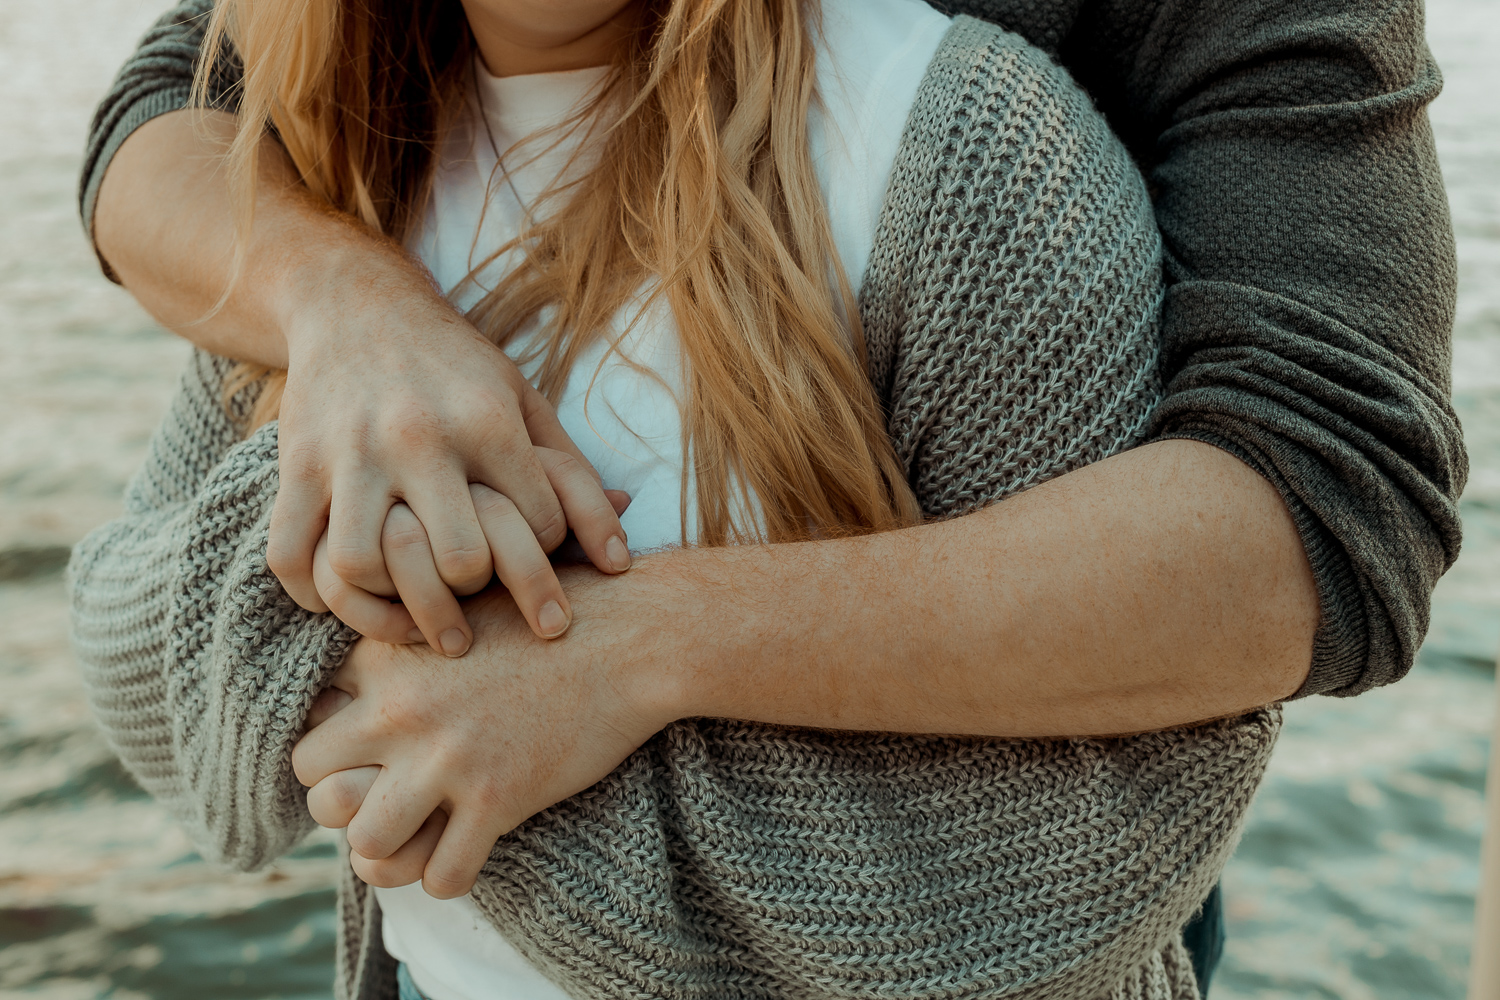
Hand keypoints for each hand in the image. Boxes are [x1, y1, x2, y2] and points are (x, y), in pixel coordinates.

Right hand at [269, 266, 633, 646]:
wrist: (356, 303)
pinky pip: (289, 554)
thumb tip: (621, 557)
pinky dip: (313, 593)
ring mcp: (350, 453)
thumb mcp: (522, 398)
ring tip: (409, 608)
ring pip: (363, 565)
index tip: (531, 551)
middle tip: (476, 597)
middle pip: (456, 558)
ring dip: (389, 602)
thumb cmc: (455, 365)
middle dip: (475, 589)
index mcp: (486, 419)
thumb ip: (571, 474)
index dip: (544, 553)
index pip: (535, 525)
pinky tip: (343, 596)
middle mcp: (418, 436)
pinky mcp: (298, 464)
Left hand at [294, 578, 678, 897]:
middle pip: (315, 782)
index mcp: (389, 659)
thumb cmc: (558, 613)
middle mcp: (403, 711)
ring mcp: (448, 759)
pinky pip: (441, 876)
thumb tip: (376, 680)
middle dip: (344, 798)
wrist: (633, 636)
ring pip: (364, 843)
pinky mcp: (498, 801)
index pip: (310, 717)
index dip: (336, 740)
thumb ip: (413, 636)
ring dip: (388, 850)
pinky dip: (449, 875)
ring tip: (418, 835)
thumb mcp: (467, 605)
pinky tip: (468, 851)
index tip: (371, 747)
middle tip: (386, 795)